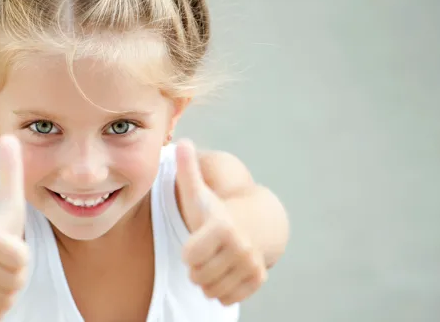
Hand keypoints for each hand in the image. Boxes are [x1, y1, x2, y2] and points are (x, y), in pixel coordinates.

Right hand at [0, 135, 28, 320]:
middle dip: (19, 271)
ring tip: (1, 268)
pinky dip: (2, 301)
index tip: (12, 242)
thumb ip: (12, 170)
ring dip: (12, 286)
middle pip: (17, 281)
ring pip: (8, 298)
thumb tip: (9, 136)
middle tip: (8, 257)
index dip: (23, 252)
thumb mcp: (9, 198)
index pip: (21, 259)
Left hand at [176, 139, 266, 305]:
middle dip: (195, 267)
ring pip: (210, 290)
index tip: (195, 240)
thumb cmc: (213, 211)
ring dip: (207, 280)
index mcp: (222, 226)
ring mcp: (252, 264)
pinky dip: (221, 290)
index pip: (189, 256)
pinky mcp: (258, 279)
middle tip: (204, 253)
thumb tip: (181, 141)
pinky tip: (224, 273)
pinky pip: (226, 298)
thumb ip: (187, 169)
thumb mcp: (197, 192)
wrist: (249, 226)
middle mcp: (241, 246)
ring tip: (213, 262)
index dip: (187, 251)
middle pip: (198, 276)